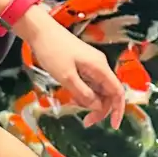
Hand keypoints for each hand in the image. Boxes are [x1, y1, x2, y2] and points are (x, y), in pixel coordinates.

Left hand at [18, 9, 126, 129]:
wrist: (40, 31)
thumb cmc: (52, 51)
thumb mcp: (66, 77)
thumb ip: (83, 93)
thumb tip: (97, 107)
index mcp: (100, 67)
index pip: (117, 92)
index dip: (117, 110)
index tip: (112, 126)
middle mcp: (100, 66)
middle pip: (108, 92)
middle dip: (100, 109)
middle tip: (86, 122)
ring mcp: (92, 64)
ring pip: (98, 89)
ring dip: (90, 101)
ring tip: (73, 104)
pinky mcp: (83, 64)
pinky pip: (89, 83)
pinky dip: (84, 93)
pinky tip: (71, 95)